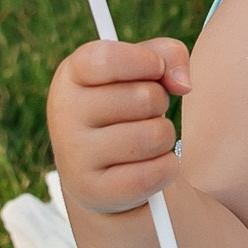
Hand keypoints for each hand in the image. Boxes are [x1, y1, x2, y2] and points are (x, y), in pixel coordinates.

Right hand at [48, 34, 192, 220]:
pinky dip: (167, 168)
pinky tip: (146, 166)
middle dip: (160, 104)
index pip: (110, 58)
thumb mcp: (142, 70)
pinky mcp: (95, 191)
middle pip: (146, 98)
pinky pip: (158, 172)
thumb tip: (183, 84)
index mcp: (71, 75)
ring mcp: (74, 155)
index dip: (145, 61)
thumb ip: (167, 55)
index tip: (155, 68)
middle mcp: (64, 113)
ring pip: (155, 136)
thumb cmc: (125, 109)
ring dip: (164, 137)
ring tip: (145, 141)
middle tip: (142, 113)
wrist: (101, 172)